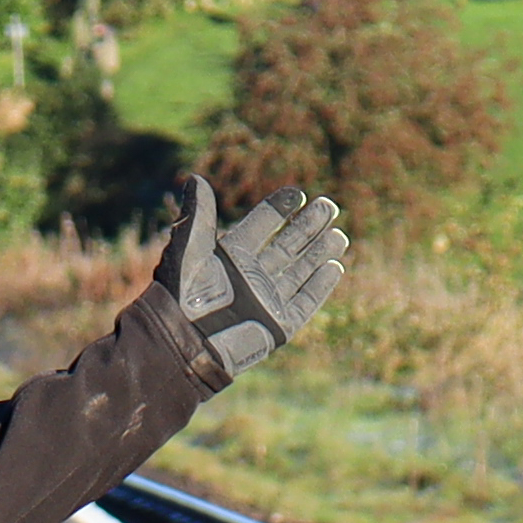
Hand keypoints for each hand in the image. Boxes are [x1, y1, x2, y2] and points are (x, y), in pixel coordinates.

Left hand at [159, 174, 346, 377]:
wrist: (187, 343)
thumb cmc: (183, 296)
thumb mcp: (189, 249)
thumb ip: (198, 215)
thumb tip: (196, 179)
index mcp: (231, 256)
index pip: (262, 225)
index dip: (279, 209)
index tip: (298, 194)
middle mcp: (251, 276)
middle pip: (287, 246)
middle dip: (308, 227)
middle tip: (330, 206)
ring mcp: (266, 301)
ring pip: (300, 272)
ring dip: (320, 253)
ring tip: (339, 235)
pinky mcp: (278, 326)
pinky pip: (304, 302)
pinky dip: (320, 286)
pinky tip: (335, 267)